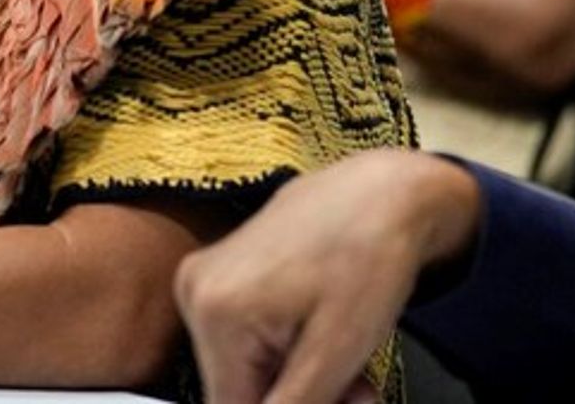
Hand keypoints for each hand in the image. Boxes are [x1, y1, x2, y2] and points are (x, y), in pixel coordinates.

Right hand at [174, 150, 482, 403]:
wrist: (380, 191)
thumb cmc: (369, 256)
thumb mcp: (337, 352)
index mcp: (216, 311)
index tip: (338, 396)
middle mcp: (194, 292)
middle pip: (236, 389)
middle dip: (296, 398)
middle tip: (355, 386)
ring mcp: (202, 278)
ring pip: (242, 368)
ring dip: (292, 378)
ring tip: (343, 358)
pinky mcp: (217, 274)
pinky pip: (242, 339)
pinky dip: (282, 351)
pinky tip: (319, 335)